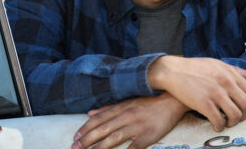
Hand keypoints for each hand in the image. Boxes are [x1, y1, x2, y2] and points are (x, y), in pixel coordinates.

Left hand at [72, 93, 188, 148]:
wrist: (171, 100)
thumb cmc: (148, 102)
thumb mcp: (127, 102)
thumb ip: (108, 108)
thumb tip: (90, 113)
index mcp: (120, 108)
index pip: (98, 119)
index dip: (85, 129)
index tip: (74, 138)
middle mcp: (126, 116)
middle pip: (103, 129)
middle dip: (87, 139)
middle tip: (75, 148)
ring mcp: (136, 126)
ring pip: (114, 138)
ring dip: (99, 147)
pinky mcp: (147, 135)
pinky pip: (134, 147)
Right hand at [148, 56, 245, 131]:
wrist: (172, 71)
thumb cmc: (194, 67)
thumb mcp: (216, 64)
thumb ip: (235, 70)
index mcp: (230, 73)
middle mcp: (226, 83)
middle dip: (244, 116)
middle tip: (236, 119)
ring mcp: (215, 94)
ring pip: (235, 115)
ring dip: (233, 123)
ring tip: (226, 122)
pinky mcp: (204, 104)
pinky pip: (219, 121)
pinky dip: (219, 127)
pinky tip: (215, 125)